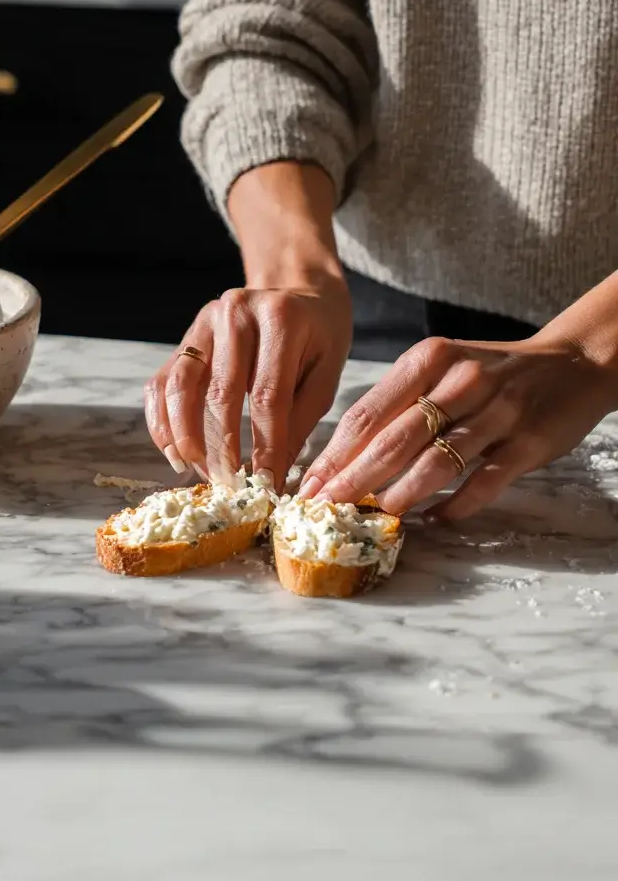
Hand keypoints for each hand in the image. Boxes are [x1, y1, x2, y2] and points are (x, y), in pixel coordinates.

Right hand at [144, 273, 351, 490]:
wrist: (299, 294)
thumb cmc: (319, 338)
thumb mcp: (325, 375)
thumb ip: (298, 422)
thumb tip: (272, 476)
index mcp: (280, 319)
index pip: (267, 395)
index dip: (263, 447)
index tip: (265, 486)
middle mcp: (235, 312)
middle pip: (220, 392)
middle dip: (222, 447)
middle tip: (229, 486)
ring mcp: (204, 321)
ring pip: (180, 385)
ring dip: (184, 435)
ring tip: (196, 470)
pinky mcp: (185, 335)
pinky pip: (162, 381)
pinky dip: (162, 419)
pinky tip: (174, 450)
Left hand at [299, 332, 617, 519]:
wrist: (572, 364)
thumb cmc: (490, 371)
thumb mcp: (441, 368)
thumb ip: (398, 403)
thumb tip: (342, 455)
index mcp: (428, 359)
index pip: (367, 413)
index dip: (334, 454)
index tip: (308, 485)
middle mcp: (461, 381)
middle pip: (393, 440)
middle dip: (354, 480)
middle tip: (326, 510)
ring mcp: (497, 412)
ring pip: (437, 462)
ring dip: (401, 495)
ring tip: (376, 517)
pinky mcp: (528, 442)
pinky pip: (485, 481)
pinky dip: (457, 505)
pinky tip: (436, 521)